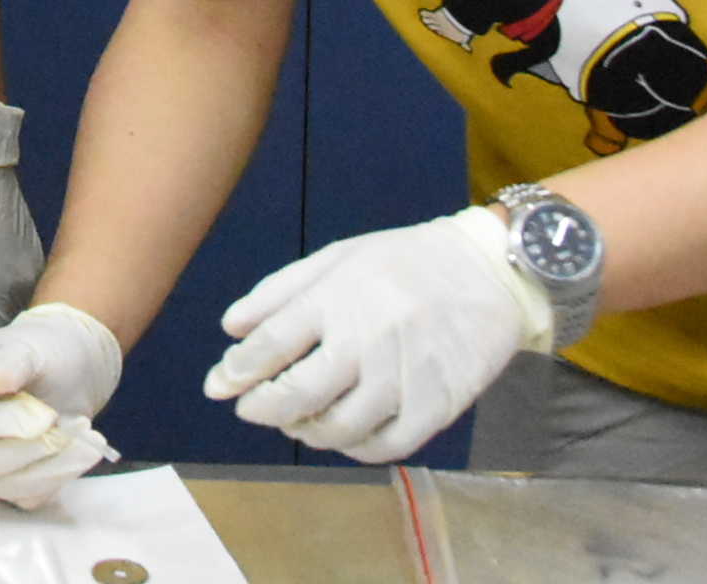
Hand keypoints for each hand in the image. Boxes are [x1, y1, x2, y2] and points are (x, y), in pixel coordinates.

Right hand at [0, 301, 122, 509]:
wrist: (68, 370)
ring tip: (85, 433)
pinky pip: (29, 494)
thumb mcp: (27, 344)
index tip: (41, 416)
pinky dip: (61, 473)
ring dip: (50, 465)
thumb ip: (11, 361)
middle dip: (23, 451)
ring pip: (3, 485)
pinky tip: (84, 448)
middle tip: (67, 429)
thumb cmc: (38, 350)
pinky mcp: (9, 483)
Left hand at [204, 208, 536, 461]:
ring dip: (305, 431)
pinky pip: (383, 446)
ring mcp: (402, 378)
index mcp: (335, 299)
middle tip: (249, 408)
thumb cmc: (404, 262)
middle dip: (260, 408)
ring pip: (336, 429)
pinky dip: (354, 449)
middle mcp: (365, 341)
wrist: (487, 272)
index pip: (269, 346)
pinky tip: (343, 433)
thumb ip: (279, 292)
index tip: (219, 384)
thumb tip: (230, 328)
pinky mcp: (435, 406)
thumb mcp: (337, 257)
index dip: (235, 372)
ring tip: (296, 420)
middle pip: (295, 395)